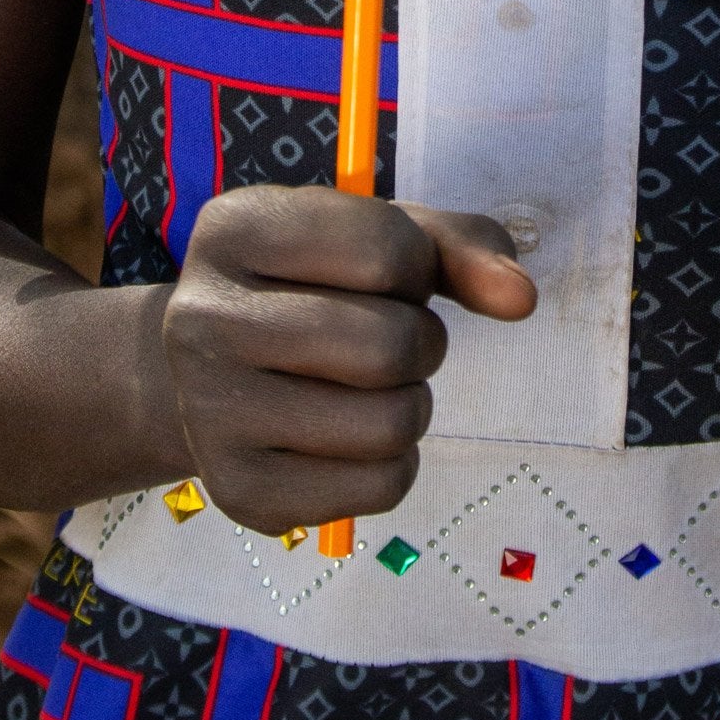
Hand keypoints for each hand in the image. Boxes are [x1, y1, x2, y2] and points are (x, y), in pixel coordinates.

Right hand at [162, 188, 536, 533]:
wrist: (214, 375)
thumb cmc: (313, 289)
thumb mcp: (376, 238)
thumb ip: (457, 248)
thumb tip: (520, 297)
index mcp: (233, 228)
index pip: (387, 248)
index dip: (419, 267)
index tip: (391, 276)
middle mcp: (199, 317)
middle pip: (390, 346)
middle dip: (420, 343)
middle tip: (388, 341)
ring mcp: (209, 412)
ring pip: (391, 424)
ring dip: (411, 405)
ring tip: (370, 389)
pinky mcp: (241, 491)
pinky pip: (382, 488)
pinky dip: (394, 464)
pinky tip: (351, 439)